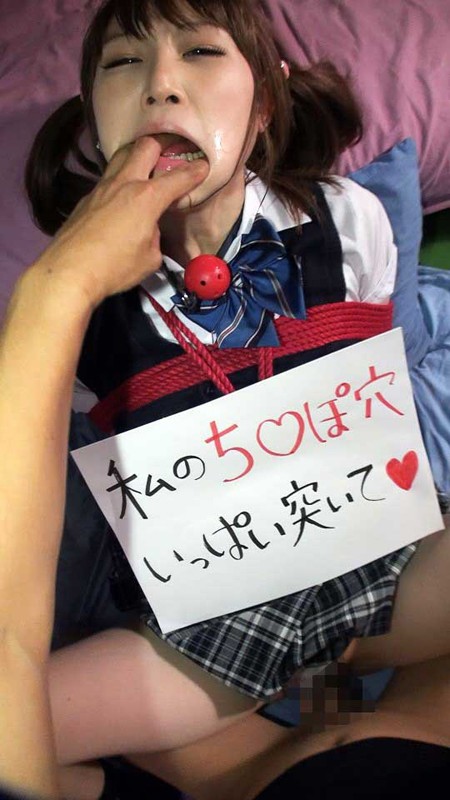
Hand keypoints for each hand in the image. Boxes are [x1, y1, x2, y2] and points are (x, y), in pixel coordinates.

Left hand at [33, 137, 208, 306]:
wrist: (69, 271)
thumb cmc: (115, 267)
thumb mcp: (150, 258)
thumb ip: (155, 237)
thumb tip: (149, 231)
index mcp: (147, 197)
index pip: (178, 177)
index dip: (195, 171)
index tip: (204, 166)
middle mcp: (124, 184)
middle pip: (145, 147)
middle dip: (162, 145)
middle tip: (171, 152)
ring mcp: (101, 188)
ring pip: (121, 157)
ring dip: (136, 157)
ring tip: (145, 166)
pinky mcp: (86, 199)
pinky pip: (107, 180)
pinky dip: (120, 181)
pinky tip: (121, 196)